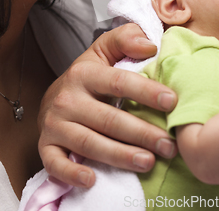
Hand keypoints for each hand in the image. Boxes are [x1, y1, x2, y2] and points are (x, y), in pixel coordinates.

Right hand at [38, 23, 177, 188]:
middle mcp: (68, 98)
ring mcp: (55, 124)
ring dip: (120, 156)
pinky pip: (56, 163)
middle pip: (109, 119)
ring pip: (90, 143)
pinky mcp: (46, 145)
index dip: (146, 92)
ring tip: (149, 162)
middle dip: (142, 133)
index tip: (172, 102)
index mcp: (84, 73)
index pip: (119, 82)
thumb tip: (150, 46)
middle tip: (169, 145)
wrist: (54, 96)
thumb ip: (126, 39)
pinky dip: (72, 174)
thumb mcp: (104, 50)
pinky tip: (93, 179)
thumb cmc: (88, 74)